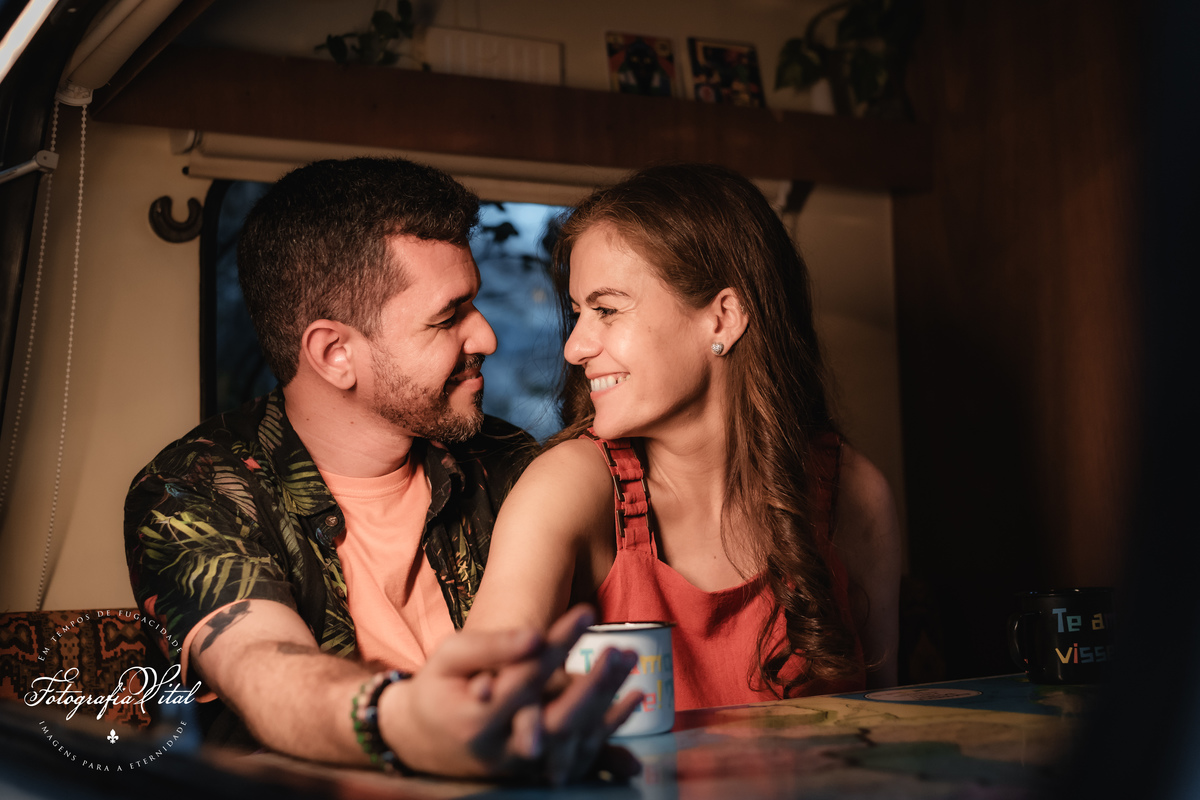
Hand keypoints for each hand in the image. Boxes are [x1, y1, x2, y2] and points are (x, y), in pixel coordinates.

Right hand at [379, 605, 641, 780]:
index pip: (528, 675)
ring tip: (633, 660)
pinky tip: (636, 696)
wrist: (420, 739)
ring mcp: (522, 766)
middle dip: (594, 683)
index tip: (588, 611)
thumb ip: (491, 646)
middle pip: (559, 718)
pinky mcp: (534, 771)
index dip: (560, 642)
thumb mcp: (449, 656)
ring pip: (575, 739)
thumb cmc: (437, 687)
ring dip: (609, 700)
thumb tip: (535, 635)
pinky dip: (611, 726)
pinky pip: (580, 753)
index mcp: (478, 720)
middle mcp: (503, 749)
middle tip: (622, 649)